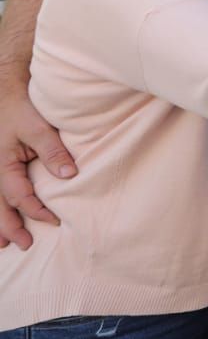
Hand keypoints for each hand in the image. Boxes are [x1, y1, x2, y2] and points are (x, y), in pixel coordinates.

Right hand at [0, 87, 76, 250]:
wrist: (4, 93)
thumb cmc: (21, 109)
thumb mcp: (39, 128)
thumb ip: (53, 152)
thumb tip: (69, 176)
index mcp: (2, 164)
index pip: (19, 196)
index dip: (35, 211)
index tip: (54, 221)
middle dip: (9, 227)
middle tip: (23, 245)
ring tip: (2, 245)